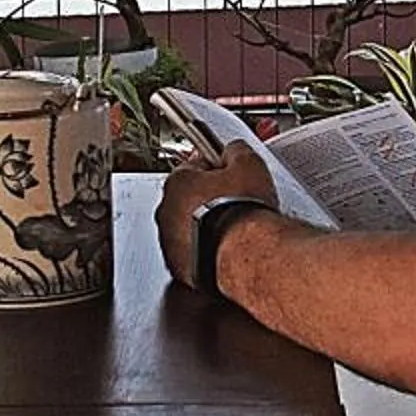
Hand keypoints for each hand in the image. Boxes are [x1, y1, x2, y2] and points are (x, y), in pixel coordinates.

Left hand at [157, 141, 276, 290]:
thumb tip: (233, 149)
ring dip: (205, 224)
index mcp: (178, 181)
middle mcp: (166, 211)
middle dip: (209, 198)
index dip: (215, 168)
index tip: (227, 174)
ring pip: (187, 226)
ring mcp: (170, 241)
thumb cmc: (242, 214)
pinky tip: (225, 247)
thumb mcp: (249, 164)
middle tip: (234, 202)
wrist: (245, 255)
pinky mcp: (179, 266)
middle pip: (188, 197)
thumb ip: (236, 150)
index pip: (193, 165)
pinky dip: (205, 248)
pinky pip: (191, 251)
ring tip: (232, 227)